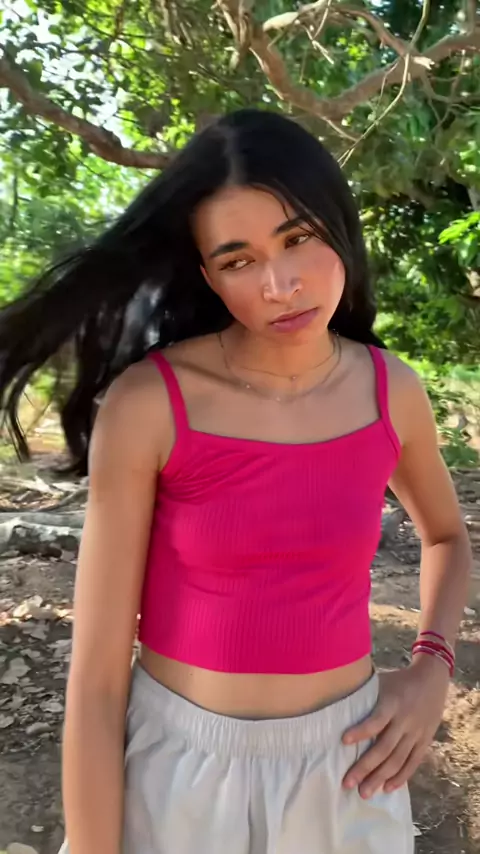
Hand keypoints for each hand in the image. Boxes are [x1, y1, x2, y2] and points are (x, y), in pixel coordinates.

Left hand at [342, 657, 449, 798]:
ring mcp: (417, 733)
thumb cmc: (398, 681)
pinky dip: (401, 777)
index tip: (343, 741)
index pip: (376, 720)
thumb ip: (364, 695)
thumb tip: (333, 701)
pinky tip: (387, 788)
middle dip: (365, 767)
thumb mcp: (381, 682)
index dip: (361, 731)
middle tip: (348, 783)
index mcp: (392, 703)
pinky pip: (413, 763)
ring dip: (380, 778)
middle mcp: (405, 720)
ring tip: (364, 792)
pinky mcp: (425, 741)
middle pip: (385, 748)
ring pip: (398, 760)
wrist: (432, 679)